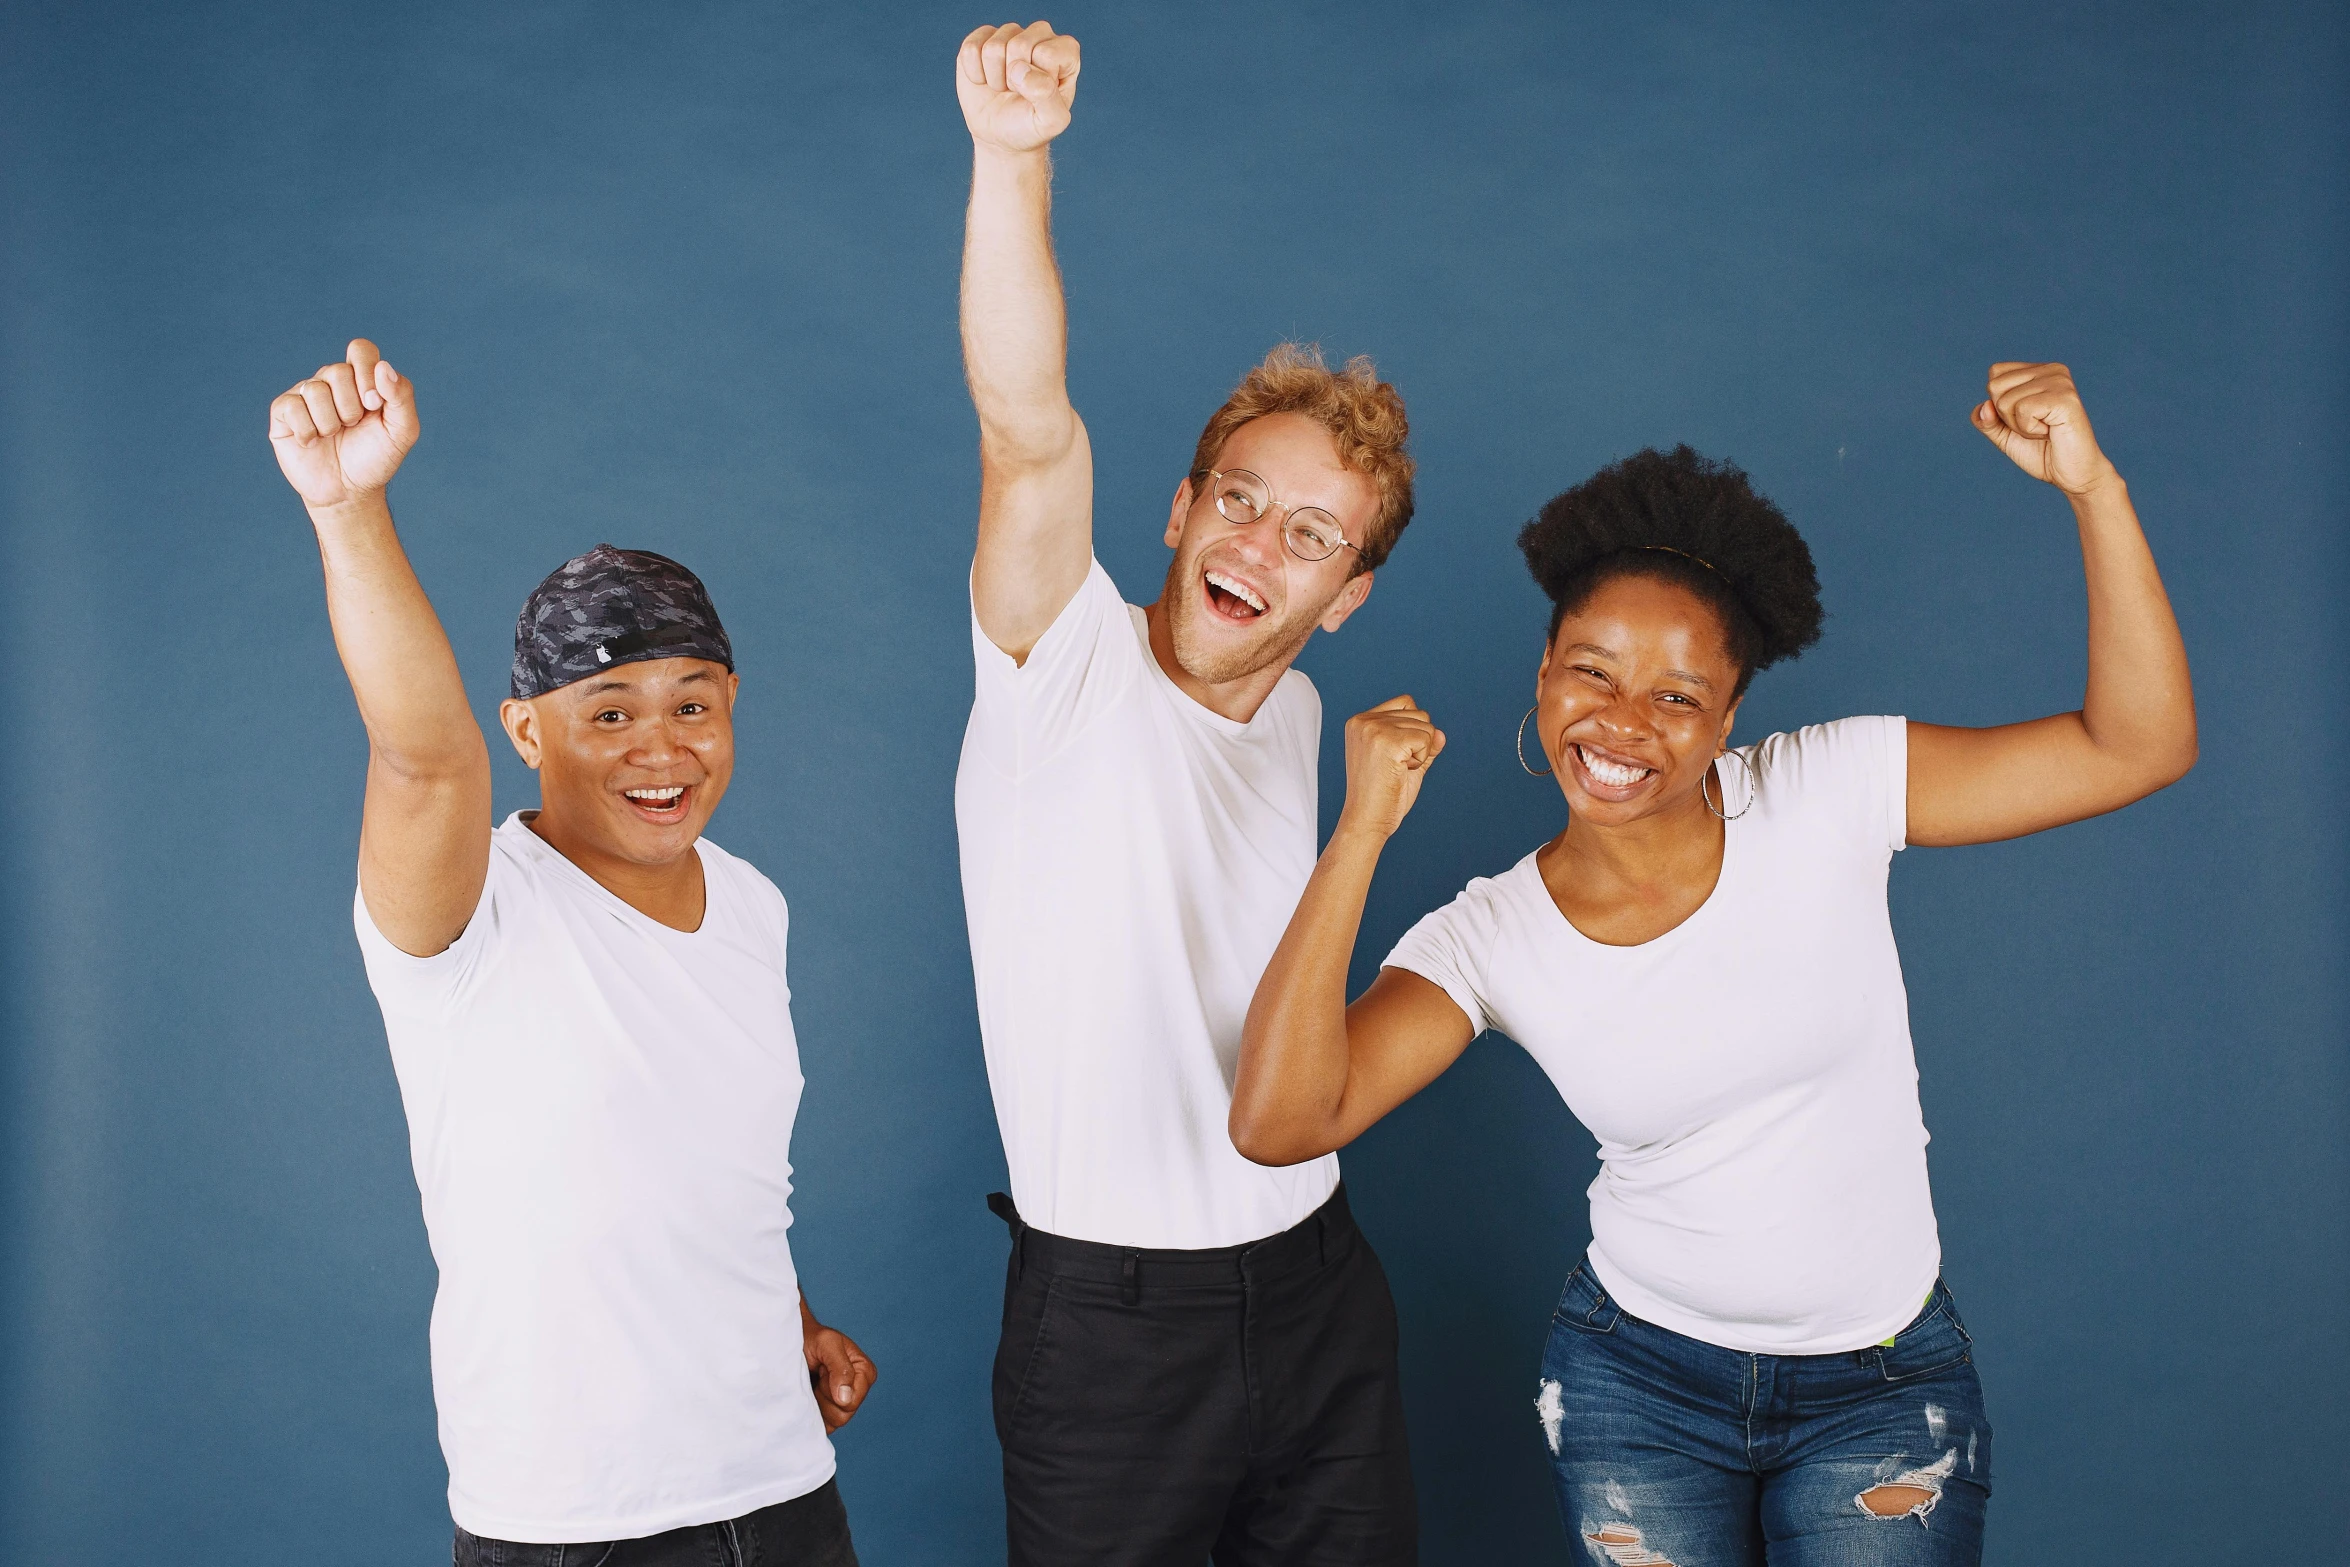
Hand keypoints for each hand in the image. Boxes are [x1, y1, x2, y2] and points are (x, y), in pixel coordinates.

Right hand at [269, 338, 419, 510]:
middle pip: (337, 371)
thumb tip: (383, 367)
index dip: (366, 373)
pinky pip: (292, 407)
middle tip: (353, 426)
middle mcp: (331, 381)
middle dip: (351, 407)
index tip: (374, 404)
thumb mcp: (402, 431)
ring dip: (330, 423)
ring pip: (314, 390)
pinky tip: (313, 443)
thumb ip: (402, 396)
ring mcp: (305, 394)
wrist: (350, 491)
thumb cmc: (376, 457)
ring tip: (333, 436)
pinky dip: (308, 431)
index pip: (361, 349)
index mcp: (361, 378)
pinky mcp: (283, 411)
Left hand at [803, 1313, 877, 1432]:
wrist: (791, 1343)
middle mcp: (857, 1390)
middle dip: (824, 1397)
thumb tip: (846, 1399)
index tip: (823, 1369)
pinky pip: (822, 1427)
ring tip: (813, 1383)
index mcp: (864, 1372)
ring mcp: (842, 1404)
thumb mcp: (826, 1343)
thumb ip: (840, 1367)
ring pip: (833, 1423)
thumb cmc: (811, 1338)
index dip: (833, 1389)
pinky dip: (811, 1414)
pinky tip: (808, 1395)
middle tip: (817, 1375)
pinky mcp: (828, 1414)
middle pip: (843, 1415)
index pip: (852, 1400)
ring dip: (816, 1404)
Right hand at [957, 21, 1079, 153]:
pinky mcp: (981, 38)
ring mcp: (1010, 33)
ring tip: (1003, 87)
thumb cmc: (1030, 126)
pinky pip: (971, 48)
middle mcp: (1040, 35)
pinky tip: (985, 80)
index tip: (1037, 96)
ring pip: (993, 47)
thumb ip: (1047, 96)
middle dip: (1013, 79)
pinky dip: (974, 73)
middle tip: (1017, 92)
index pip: (1047, 54)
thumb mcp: (1050, 121)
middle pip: (1019, 45)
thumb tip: (1021, 69)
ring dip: (994, 78)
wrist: (1000, 136)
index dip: (1036, 81)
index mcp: (1065, 52)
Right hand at [1337, 696, 1445, 840]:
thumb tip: (1441, 734)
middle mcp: (1364, 721)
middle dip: (1418, 744)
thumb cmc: (1382, 796)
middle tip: (1395, 768)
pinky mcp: (1388, 741)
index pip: (1406, 703)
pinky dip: (1421, 760)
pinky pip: (1427, 740)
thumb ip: (1422, 744)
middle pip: (1420, 714)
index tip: (1392, 758)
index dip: (1412, 732)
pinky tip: (1401, 772)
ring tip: (1396, 770)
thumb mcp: (1404, 763)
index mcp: (1360, 721)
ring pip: (1426, 726)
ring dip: (1420, 753)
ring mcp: (1374, 729)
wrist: (1368, 821)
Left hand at [1972, 361, 2116, 495]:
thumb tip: (1984, 406)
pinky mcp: (2065, 397)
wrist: (2072, 474)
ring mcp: (2060, 381)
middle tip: (2036, 426)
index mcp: (2040, 371)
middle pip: (1995, 386)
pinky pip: (2022, 410)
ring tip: (2046, 430)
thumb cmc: (2042, 452)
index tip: (2026, 418)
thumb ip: (1986, 420)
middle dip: (2007, 417)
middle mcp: (2052, 370)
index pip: (1995, 373)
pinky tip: (2051, 432)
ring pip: (2005, 401)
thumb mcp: (2004, 435)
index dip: (2000, 405)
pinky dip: (2029, 430)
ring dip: (2020, 426)